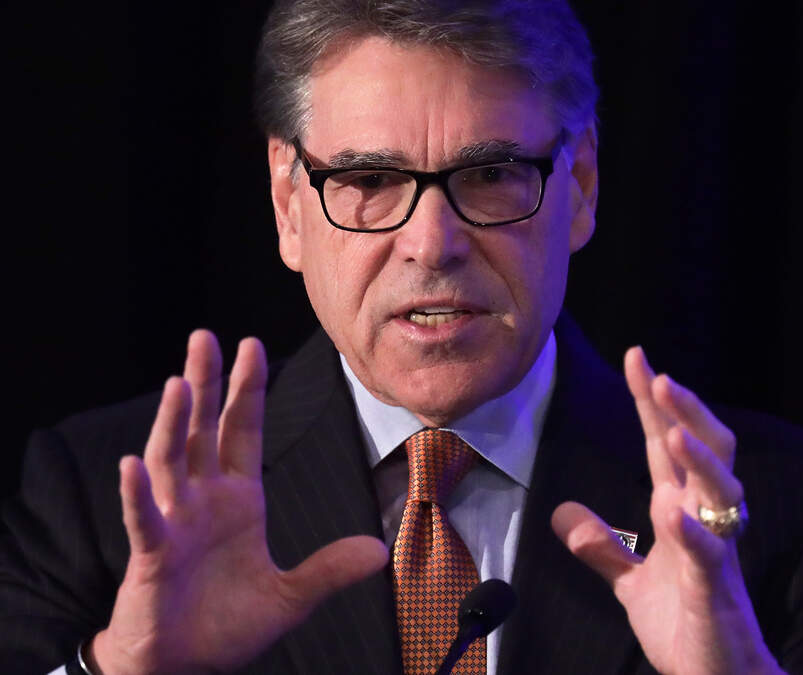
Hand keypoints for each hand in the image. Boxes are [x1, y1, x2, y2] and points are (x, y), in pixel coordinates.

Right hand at [89, 330, 387, 673]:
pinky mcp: (151, 555)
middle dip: (207, 383)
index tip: (251, 344)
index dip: (248, 390)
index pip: (243, 432)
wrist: (185, 665)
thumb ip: (330, 570)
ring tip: (180, 381)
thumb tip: (381, 550)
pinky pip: (143, 519)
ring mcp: (174, 523)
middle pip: (203, 430)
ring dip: (174, 423)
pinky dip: (136, 494)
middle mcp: (202, 501)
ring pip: (171, 462)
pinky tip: (131, 464)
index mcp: (238, 499)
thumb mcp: (291, 596)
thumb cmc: (229, 624)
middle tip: (204, 336)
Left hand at [552, 347, 782, 674]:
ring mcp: (715, 553)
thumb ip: (603, 548)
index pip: (665, 445)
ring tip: (671, 433)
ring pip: (721, 493)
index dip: (651, 402)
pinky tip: (672, 511)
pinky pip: (709, 555)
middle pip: (707, 451)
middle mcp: (705, 521)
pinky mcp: (716, 591)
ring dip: (697, 461)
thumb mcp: (632, 585)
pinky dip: (692, 532)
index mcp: (682, 513)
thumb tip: (562, 513)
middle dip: (685, 412)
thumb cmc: (688, 626)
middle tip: (660, 377)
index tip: (637, 356)